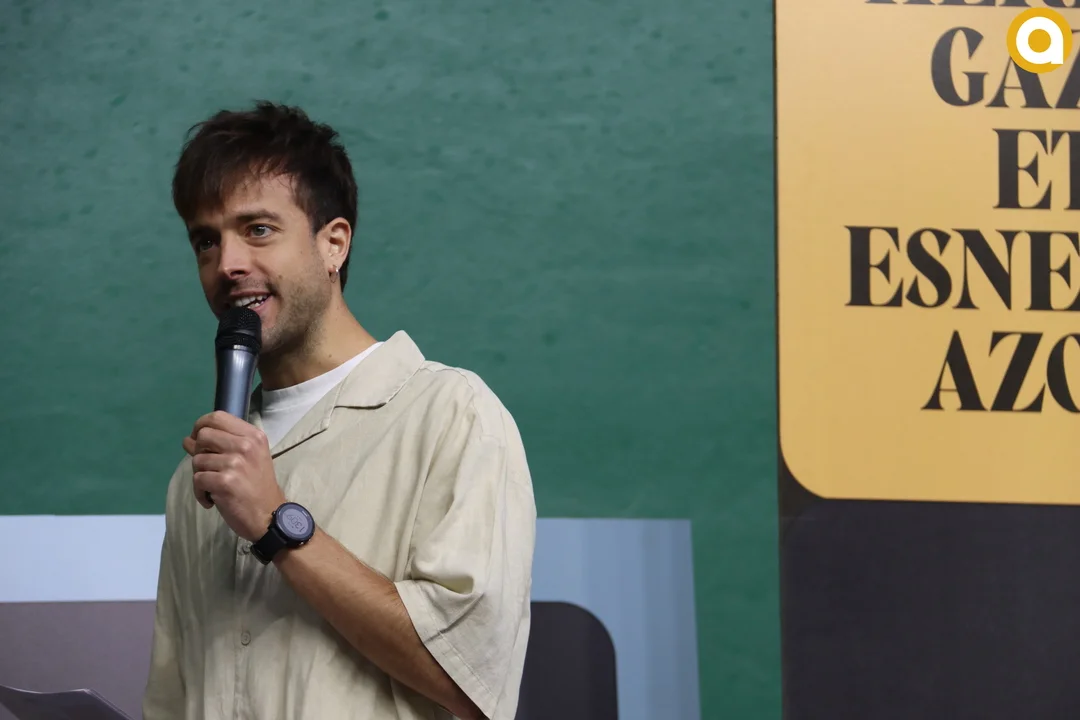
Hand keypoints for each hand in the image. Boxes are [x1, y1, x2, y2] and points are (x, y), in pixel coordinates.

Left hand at [183, 411, 286, 541]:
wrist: (269, 516)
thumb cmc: (257, 487)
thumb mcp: (248, 459)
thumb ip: (221, 446)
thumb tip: (188, 439)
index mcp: (253, 436)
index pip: (218, 417)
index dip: (201, 425)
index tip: (198, 438)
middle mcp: (246, 445)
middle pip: (203, 435)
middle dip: (198, 452)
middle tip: (207, 467)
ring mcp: (235, 463)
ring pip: (197, 460)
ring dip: (200, 476)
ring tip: (213, 487)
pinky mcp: (225, 482)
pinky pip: (197, 479)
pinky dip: (200, 493)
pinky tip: (211, 500)